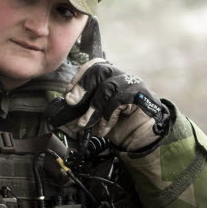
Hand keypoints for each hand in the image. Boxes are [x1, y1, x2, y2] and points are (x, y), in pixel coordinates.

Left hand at [47, 59, 171, 151]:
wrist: (145, 141)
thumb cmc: (121, 127)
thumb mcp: (96, 120)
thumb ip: (81, 115)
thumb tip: (61, 117)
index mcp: (111, 79)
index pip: (95, 66)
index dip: (79, 77)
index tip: (68, 95)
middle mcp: (123, 78)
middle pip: (101, 69)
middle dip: (83, 85)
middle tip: (71, 102)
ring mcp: (133, 86)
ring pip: (108, 87)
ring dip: (93, 108)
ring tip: (86, 124)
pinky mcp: (141, 97)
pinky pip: (119, 101)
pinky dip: (107, 117)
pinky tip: (103, 129)